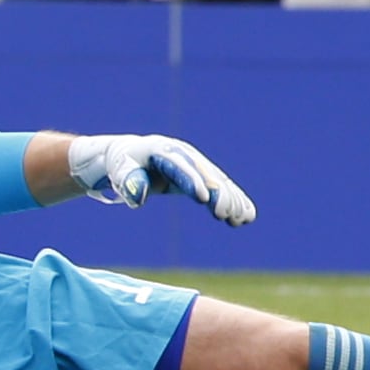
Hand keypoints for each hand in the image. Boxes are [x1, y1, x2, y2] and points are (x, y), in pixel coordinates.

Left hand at [71, 134, 256, 222]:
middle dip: (219, 194)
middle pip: (207, 174)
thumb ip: (128, 182)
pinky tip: (247, 216)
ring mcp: (197, 163)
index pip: (182, 168)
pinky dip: (235, 200)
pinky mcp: (201, 175)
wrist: (131, 155)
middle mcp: (186, 155)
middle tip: (226, 215)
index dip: (194, 182)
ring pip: (219, 181)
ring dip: (232, 200)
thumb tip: (137, 197)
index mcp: (165, 150)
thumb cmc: (123, 165)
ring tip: (243, 219)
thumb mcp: (121, 171)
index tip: (205, 199)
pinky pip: (222, 187)